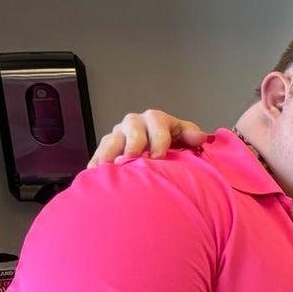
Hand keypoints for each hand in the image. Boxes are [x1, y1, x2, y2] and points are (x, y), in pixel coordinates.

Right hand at [88, 109, 207, 168]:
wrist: (159, 147)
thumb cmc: (174, 141)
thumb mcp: (185, 135)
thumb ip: (191, 135)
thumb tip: (199, 137)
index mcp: (156, 119)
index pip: (157, 124)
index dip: (158, 140)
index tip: (159, 156)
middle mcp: (135, 123)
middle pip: (131, 129)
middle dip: (133, 144)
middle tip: (133, 158)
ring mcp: (119, 134)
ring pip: (112, 140)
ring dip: (110, 152)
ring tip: (109, 166)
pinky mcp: (107, 147)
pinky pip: (99, 153)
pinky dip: (96, 162)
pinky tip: (93, 173)